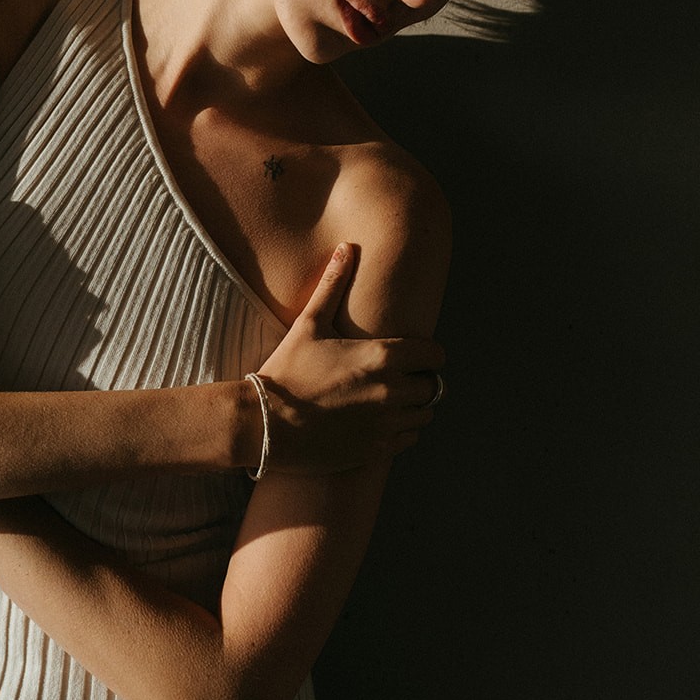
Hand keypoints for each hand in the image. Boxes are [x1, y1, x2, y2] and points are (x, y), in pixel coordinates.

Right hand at [255, 244, 445, 471]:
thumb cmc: (287, 370)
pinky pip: (409, 438)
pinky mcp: (375, 450)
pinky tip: (381, 421)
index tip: (416, 354)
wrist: (264, 423)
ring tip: (391, 399)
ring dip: (414, 406)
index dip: (428, 353)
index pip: (435, 355)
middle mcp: (391, 392)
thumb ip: (333, 285)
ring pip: (424, 414)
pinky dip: (402, 429)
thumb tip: (346, 248)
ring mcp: (385, 424)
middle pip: (433, 386)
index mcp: (382, 357)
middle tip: (400, 376)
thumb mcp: (309, 324)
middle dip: (420, 379)